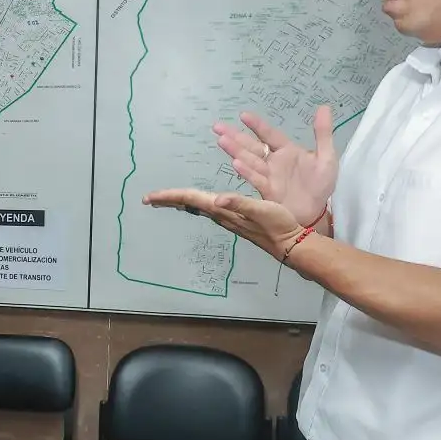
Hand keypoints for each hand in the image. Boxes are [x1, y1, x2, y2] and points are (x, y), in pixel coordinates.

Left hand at [141, 187, 306, 261]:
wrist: (291, 243)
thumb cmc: (278, 224)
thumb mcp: (261, 210)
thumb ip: (239, 203)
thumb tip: (217, 199)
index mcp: (222, 209)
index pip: (190, 200)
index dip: (169, 196)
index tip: (148, 197)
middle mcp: (220, 215)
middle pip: (188, 204)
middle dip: (168, 200)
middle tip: (149, 198)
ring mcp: (227, 218)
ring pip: (196, 207)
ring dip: (180, 202)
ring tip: (166, 199)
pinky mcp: (235, 219)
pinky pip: (209, 209)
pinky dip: (196, 204)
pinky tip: (197, 203)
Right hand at [214, 105, 337, 226]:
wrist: (316, 213)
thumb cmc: (320, 185)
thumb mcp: (327, 157)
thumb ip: (323, 133)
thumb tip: (323, 107)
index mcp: (286, 151)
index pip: (269, 134)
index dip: (257, 125)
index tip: (243, 115)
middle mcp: (273, 161)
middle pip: (252, 146)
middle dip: (235, 136)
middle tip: (217, 127)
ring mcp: (268, 175)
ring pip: (249, 160)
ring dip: (236, 150)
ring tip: (222, 140)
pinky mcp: (267, 190)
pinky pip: (256, 178)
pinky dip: (246, 171)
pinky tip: (236, 163)